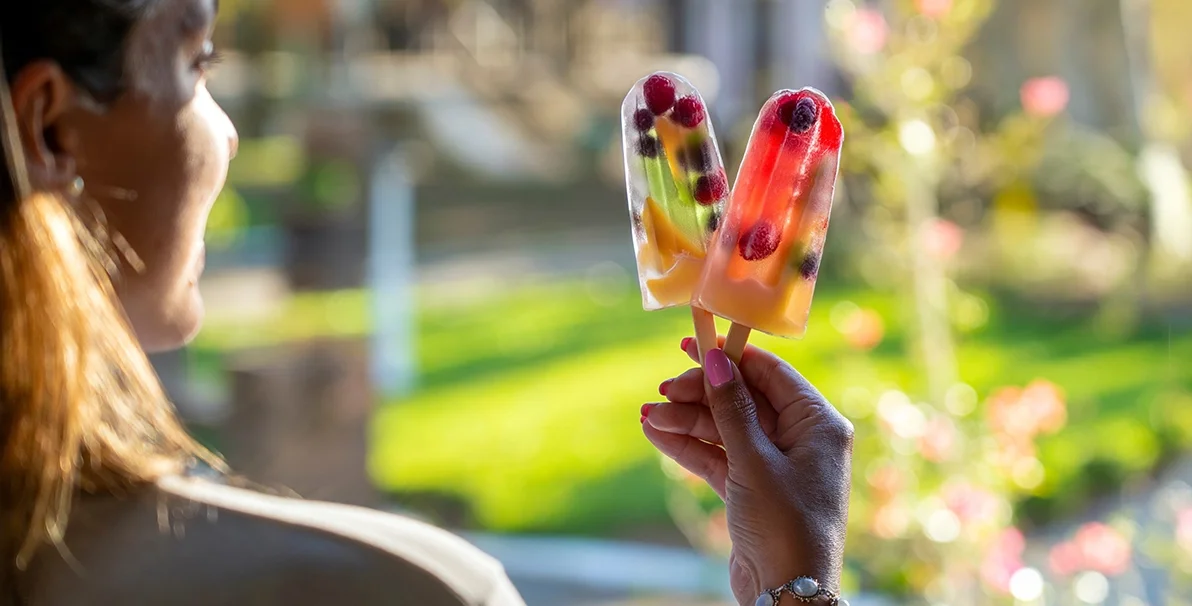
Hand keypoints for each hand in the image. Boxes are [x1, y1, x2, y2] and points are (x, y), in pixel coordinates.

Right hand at [641, 338, 852, 604]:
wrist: (787, 594)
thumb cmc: (785, 526)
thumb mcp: (754, 461)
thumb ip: (732, 409)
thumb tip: (717, 359)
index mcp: (817, 424)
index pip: (770, 375)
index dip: (730, 358)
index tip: (692, 345)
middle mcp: (800, 439)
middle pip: (743, 399)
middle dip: (700, 394)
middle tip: (662, 390)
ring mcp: (774, 465)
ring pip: (725, 428)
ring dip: (687, 421)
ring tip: (648, 415)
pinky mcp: (752, 489)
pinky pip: (718, 456)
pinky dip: (689, 446)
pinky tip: (657, 434)